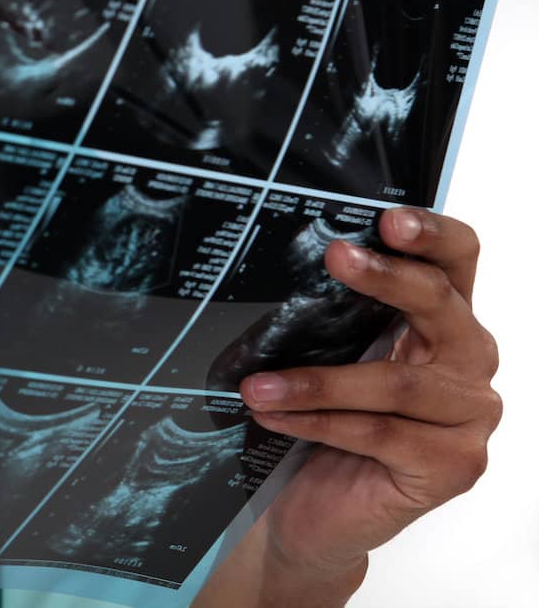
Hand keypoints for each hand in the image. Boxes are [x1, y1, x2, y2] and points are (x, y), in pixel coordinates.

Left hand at [217, 208, 501, 601]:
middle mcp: (469, 364)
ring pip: (394, 384)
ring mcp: (469, 418)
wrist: (318, 507)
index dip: (432, 235)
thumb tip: (288, 263)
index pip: (458, 261)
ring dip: (315, 381)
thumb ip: (337, 315)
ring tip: (256, 383)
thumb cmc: (326, 420)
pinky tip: (271, 415)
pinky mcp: (453, 467)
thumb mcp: (333, 355)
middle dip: (386, 279)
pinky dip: (317, 422)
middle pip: (442, 306)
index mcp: (447, 321)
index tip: (388, 219)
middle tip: (335, 256)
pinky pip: (378, 433)